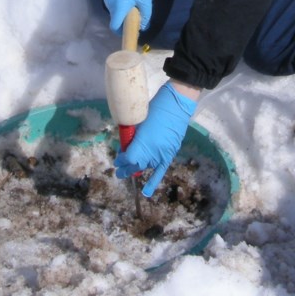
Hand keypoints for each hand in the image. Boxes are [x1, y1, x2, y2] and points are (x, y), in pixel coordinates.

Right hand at [104, 0, 152, 30]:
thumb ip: (145, 15)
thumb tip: (143, 27)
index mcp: (118, 6)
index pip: (115, 27)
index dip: (123, 32)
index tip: (132, 31)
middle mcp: (109, 3)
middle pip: (116, 19)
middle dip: (126, 21)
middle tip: (139, 16)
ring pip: (116, 12)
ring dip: (124, 12)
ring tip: (136, 3)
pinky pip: (115, 4)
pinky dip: (122, 5)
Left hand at [115, 83, 197, 197]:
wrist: (177, 103)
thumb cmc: (155, 107)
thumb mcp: (139, 120)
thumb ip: (132, 135)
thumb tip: (127, 145)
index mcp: (142, 142)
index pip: (128, 158)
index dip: (121, 160)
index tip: (117, 159)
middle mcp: (151, 151)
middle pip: (135, 164)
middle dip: (126, 166)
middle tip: (119, 168)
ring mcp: (161, 153)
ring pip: (146, 166)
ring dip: (136, 169)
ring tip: (127, 173)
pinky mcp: (170, 153)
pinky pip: (160, 171)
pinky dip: (153, 182)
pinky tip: (146, 192)